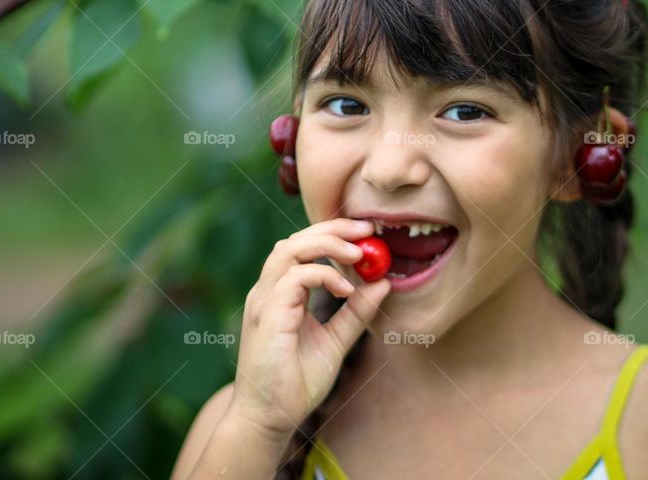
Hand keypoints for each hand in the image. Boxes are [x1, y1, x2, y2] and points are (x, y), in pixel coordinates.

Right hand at [228, 218, 390, 437]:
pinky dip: (324, 275)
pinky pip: (294, 277)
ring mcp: (264, 301)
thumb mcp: (336, 341)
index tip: (367, 232)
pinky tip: (346, 290)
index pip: (302, 247)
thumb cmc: (296, 383)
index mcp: (281, 294)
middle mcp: (268, 292)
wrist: (270, 418)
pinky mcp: (267, 315)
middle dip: (333, 228)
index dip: (334, 233)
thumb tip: (383, 284)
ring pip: (290, 249)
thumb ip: (356, 312)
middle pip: (295, 240)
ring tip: (358, 254)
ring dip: (327, 244)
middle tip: (368, 230)